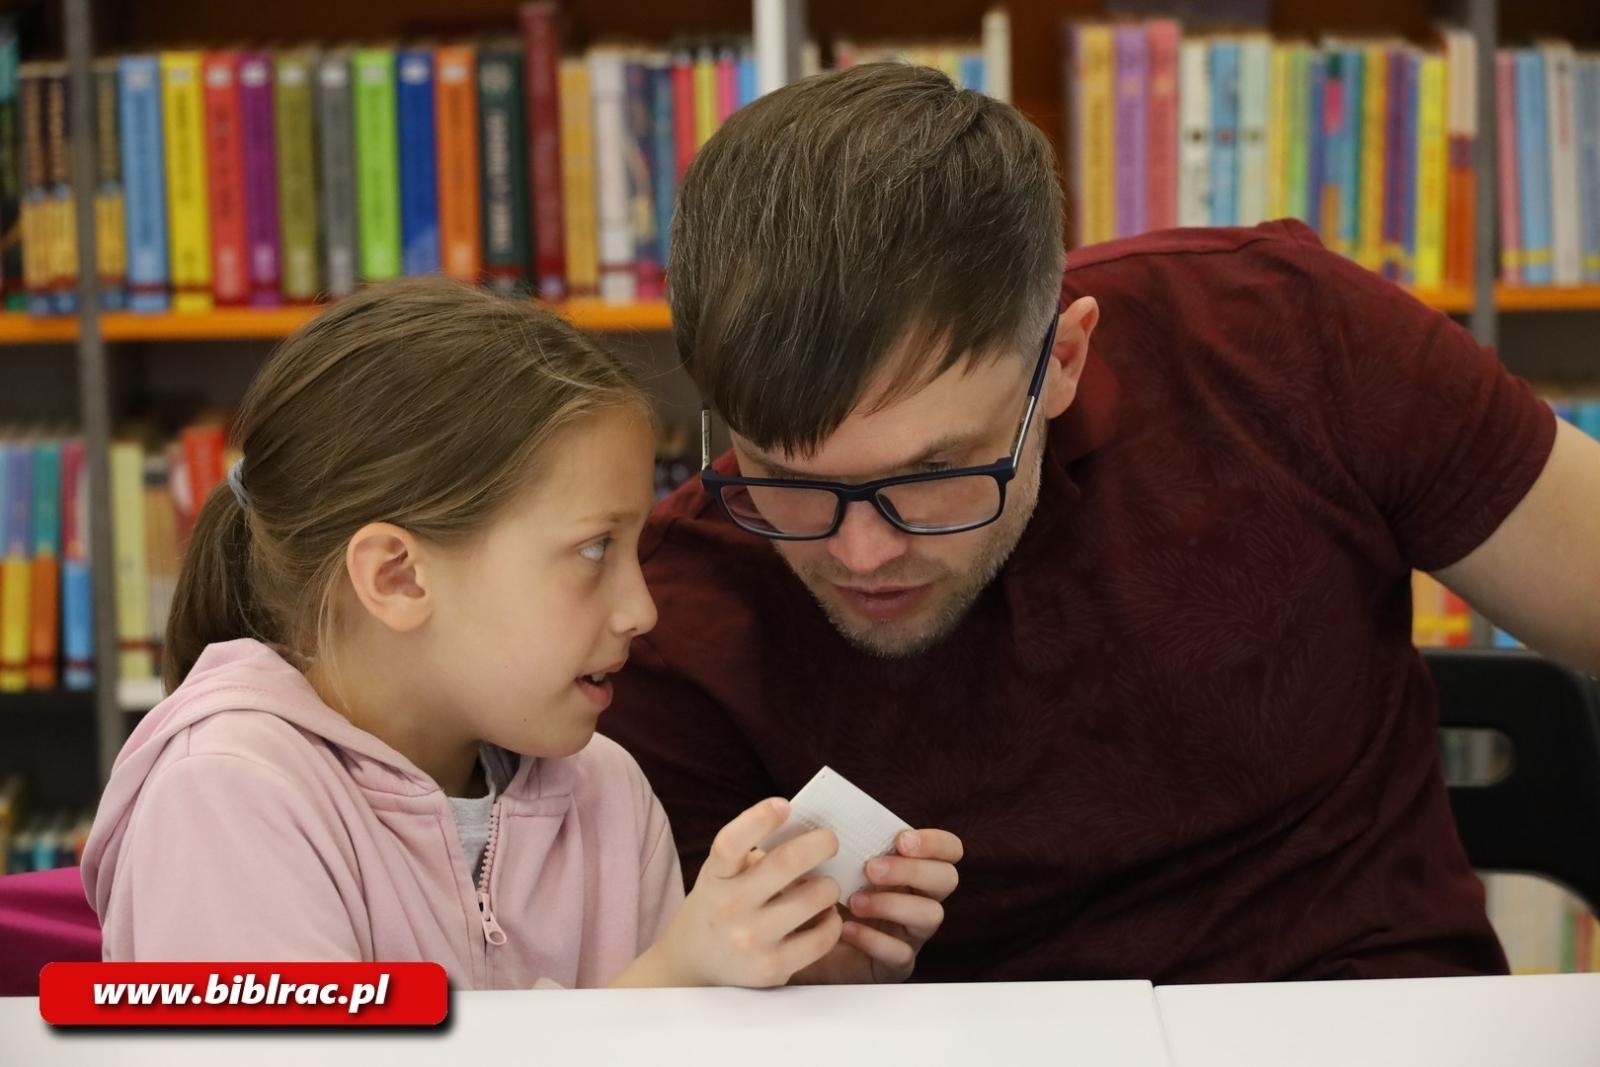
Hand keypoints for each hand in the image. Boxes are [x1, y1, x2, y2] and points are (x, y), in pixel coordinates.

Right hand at [619, 798, 843, 987]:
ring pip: (815, 897)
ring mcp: (751, 940)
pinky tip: (825, 915)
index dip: (760, 819)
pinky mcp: (772, 968)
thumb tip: (811, 834)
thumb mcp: (722, 874)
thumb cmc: (719, 905)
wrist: (694, 965)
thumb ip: (756, 854)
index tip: (785, 805)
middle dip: (821, 843)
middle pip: (787, 863)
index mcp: (715, 876)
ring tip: (825, 886)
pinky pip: (823, 937)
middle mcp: (729, 907)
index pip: (731, 842)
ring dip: (830, 886)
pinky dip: (833, 921)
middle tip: (829, 840)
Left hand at [791, 827, 962, 984]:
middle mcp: (920, 898)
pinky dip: (874, 940)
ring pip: (931, 915)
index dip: (935, 843)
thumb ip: (837, 842)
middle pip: (947, 879)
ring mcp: (911, 933)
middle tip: (872, 868)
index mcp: (911, 868)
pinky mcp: (895, 964)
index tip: (900, 840)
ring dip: (893, 903)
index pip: (949, 851)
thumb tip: (828, 822)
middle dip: (912, 870)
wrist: (799, 943)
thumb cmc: (818, 894)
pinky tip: (846, 930)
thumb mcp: (827, 865)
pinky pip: (901, 953)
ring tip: (854, 901)